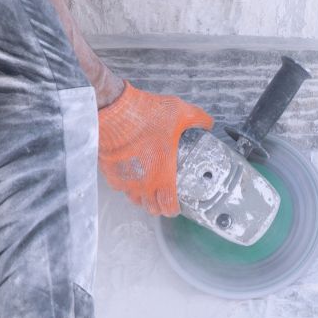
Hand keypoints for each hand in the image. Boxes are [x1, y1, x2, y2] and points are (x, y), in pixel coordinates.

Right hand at [98, 82, 214, 215]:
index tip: (176, 206)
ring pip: (134, 199)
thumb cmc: (145, 114)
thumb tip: (208, 123)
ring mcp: (124, 179)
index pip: (168, 206)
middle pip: (151, 208)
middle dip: (158, 206)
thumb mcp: (180, 112)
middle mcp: (142, 182)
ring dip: (142, 198)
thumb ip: (198, 119)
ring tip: (148, 189)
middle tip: (163, 198)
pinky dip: (126, 185)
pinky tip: (131, 175)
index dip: (173, 209)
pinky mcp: (109, 172)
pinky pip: (118, 186)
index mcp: (162, 174)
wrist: (113, 108)